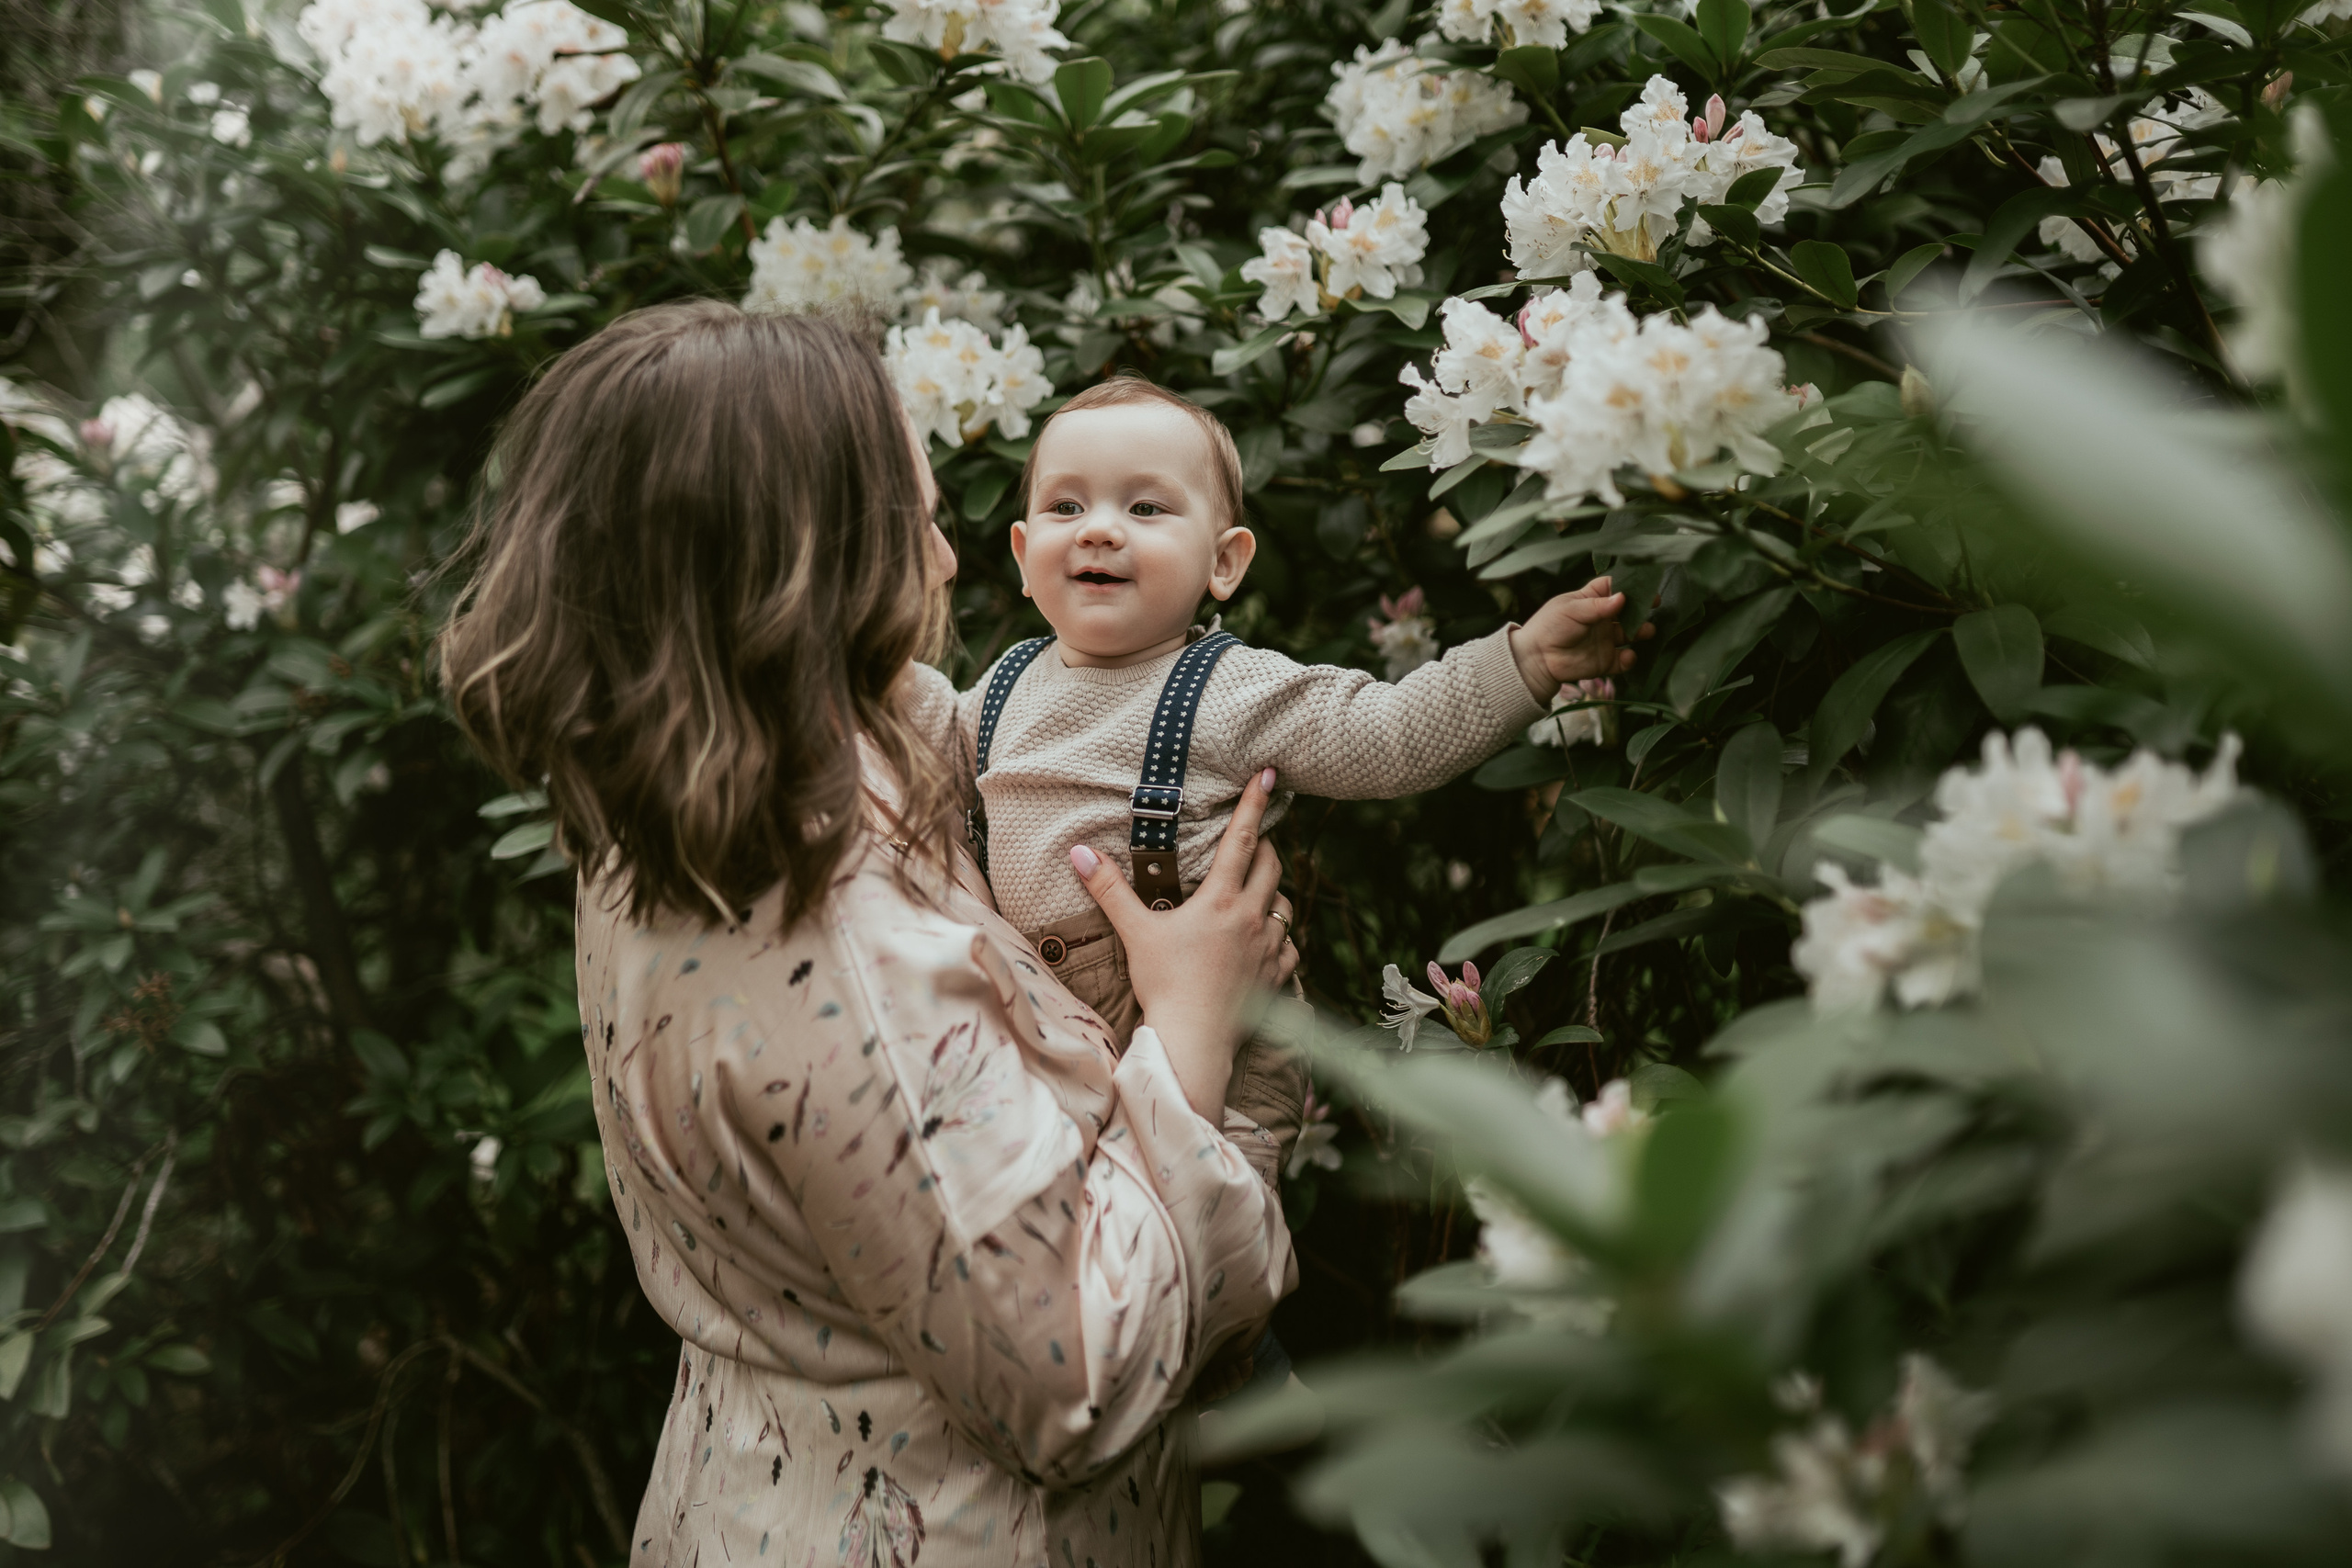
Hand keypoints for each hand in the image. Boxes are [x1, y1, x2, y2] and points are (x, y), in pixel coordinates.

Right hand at [1067, 768, 1294, 1121]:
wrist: (1194, 1038)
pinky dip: (1281, 938)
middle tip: (1255, 839)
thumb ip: (1109, 890)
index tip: (1271, 775)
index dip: (1256, 803)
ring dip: (1273, 892)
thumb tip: (1079, 852)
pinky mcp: (1277, 975)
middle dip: (1266, 846)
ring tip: (1258, 890)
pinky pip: (1290, 947)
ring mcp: (1269, 947)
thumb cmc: (1164, 984)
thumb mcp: (1135, 933)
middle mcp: (1252, 917)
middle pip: (1272, 866)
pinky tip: (1268, 942)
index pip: (1243, 838)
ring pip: (1284, 904)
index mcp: (1221, 899)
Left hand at [1508, 575, 1655, 702]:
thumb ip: (1597, 606)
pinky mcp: (1605, 661)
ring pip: (1631, 634)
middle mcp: (1601, 619)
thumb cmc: (1549, 627)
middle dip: (1641, 609)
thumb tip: (1622, 597)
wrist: (1536, 659)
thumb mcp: (1571, 610)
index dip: (1629, 586)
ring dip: (1641, 631)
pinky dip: (1630, 659)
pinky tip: (1628, 655)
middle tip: (1652, 608)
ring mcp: (1605, 640)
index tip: (1645, 588)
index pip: (1613, 587)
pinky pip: (1624, 660)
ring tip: (1645, 631)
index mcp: (1591, 601)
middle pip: (1628, 610)